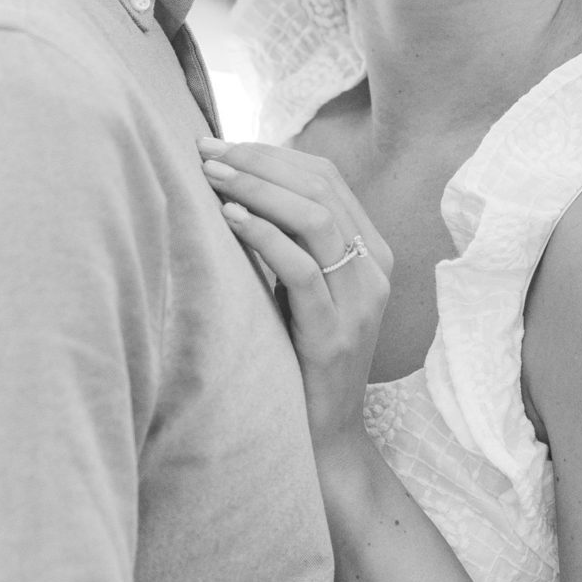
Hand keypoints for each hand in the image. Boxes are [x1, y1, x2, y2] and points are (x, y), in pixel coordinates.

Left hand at [195, 138, 390, 455]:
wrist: (324, 436)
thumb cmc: (302, 355)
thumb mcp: (304, 288)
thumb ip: (291, 239)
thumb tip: (239, 180)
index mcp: (373, 251)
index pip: (327, 178)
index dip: (273, 153)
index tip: (221, 144)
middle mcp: (375, 269)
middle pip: (320, 189)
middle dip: (258, 162)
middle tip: (206, 150)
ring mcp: (360, 301)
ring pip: (314, 219)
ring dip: (257, 189)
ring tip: (210, 176)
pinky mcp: (334, 333)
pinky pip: (302, 269)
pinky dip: (263, 235)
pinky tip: (228, 219)